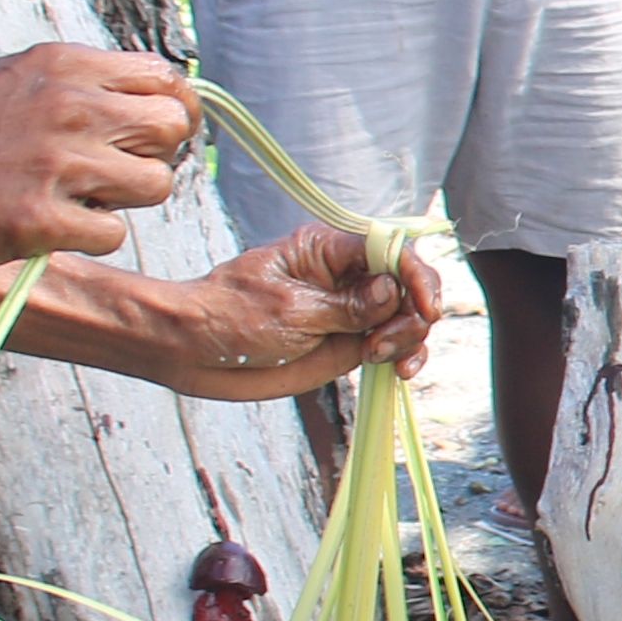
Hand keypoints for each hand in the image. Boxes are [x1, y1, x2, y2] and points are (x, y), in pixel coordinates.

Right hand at [0, 43, 201, 272]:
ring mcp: (56, 162)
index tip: (153, 135)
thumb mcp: (9, 80)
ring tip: (75, 199)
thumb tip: (145, 99)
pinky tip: (47, 224)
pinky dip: (88, 236)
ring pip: (156, 185)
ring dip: (123, 201)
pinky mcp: (39, 219)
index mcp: (62, 65)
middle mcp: (68, 105)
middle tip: (117, 173)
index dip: (170, 111)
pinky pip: (112, 233)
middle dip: (155, 155)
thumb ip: (75, 85)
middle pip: (171, 128)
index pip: (163, 78)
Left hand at [156, 223, 449, 400]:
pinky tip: (398, 371)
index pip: (390, 249)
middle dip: (411, 313)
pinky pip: (392, 345)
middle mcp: (346, 276)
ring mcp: (350, 311)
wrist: (196, 351)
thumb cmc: (229, 317)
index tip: (425, 308)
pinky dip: (404, 356)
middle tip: (384, 343)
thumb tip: (393, 291)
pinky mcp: (349, 342)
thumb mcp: (290, 309)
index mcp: (328, 250)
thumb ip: (347, 305)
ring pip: (406, 317)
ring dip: (408, 338)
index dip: (415, 275)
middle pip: (407, 284)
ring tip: (379, 358)